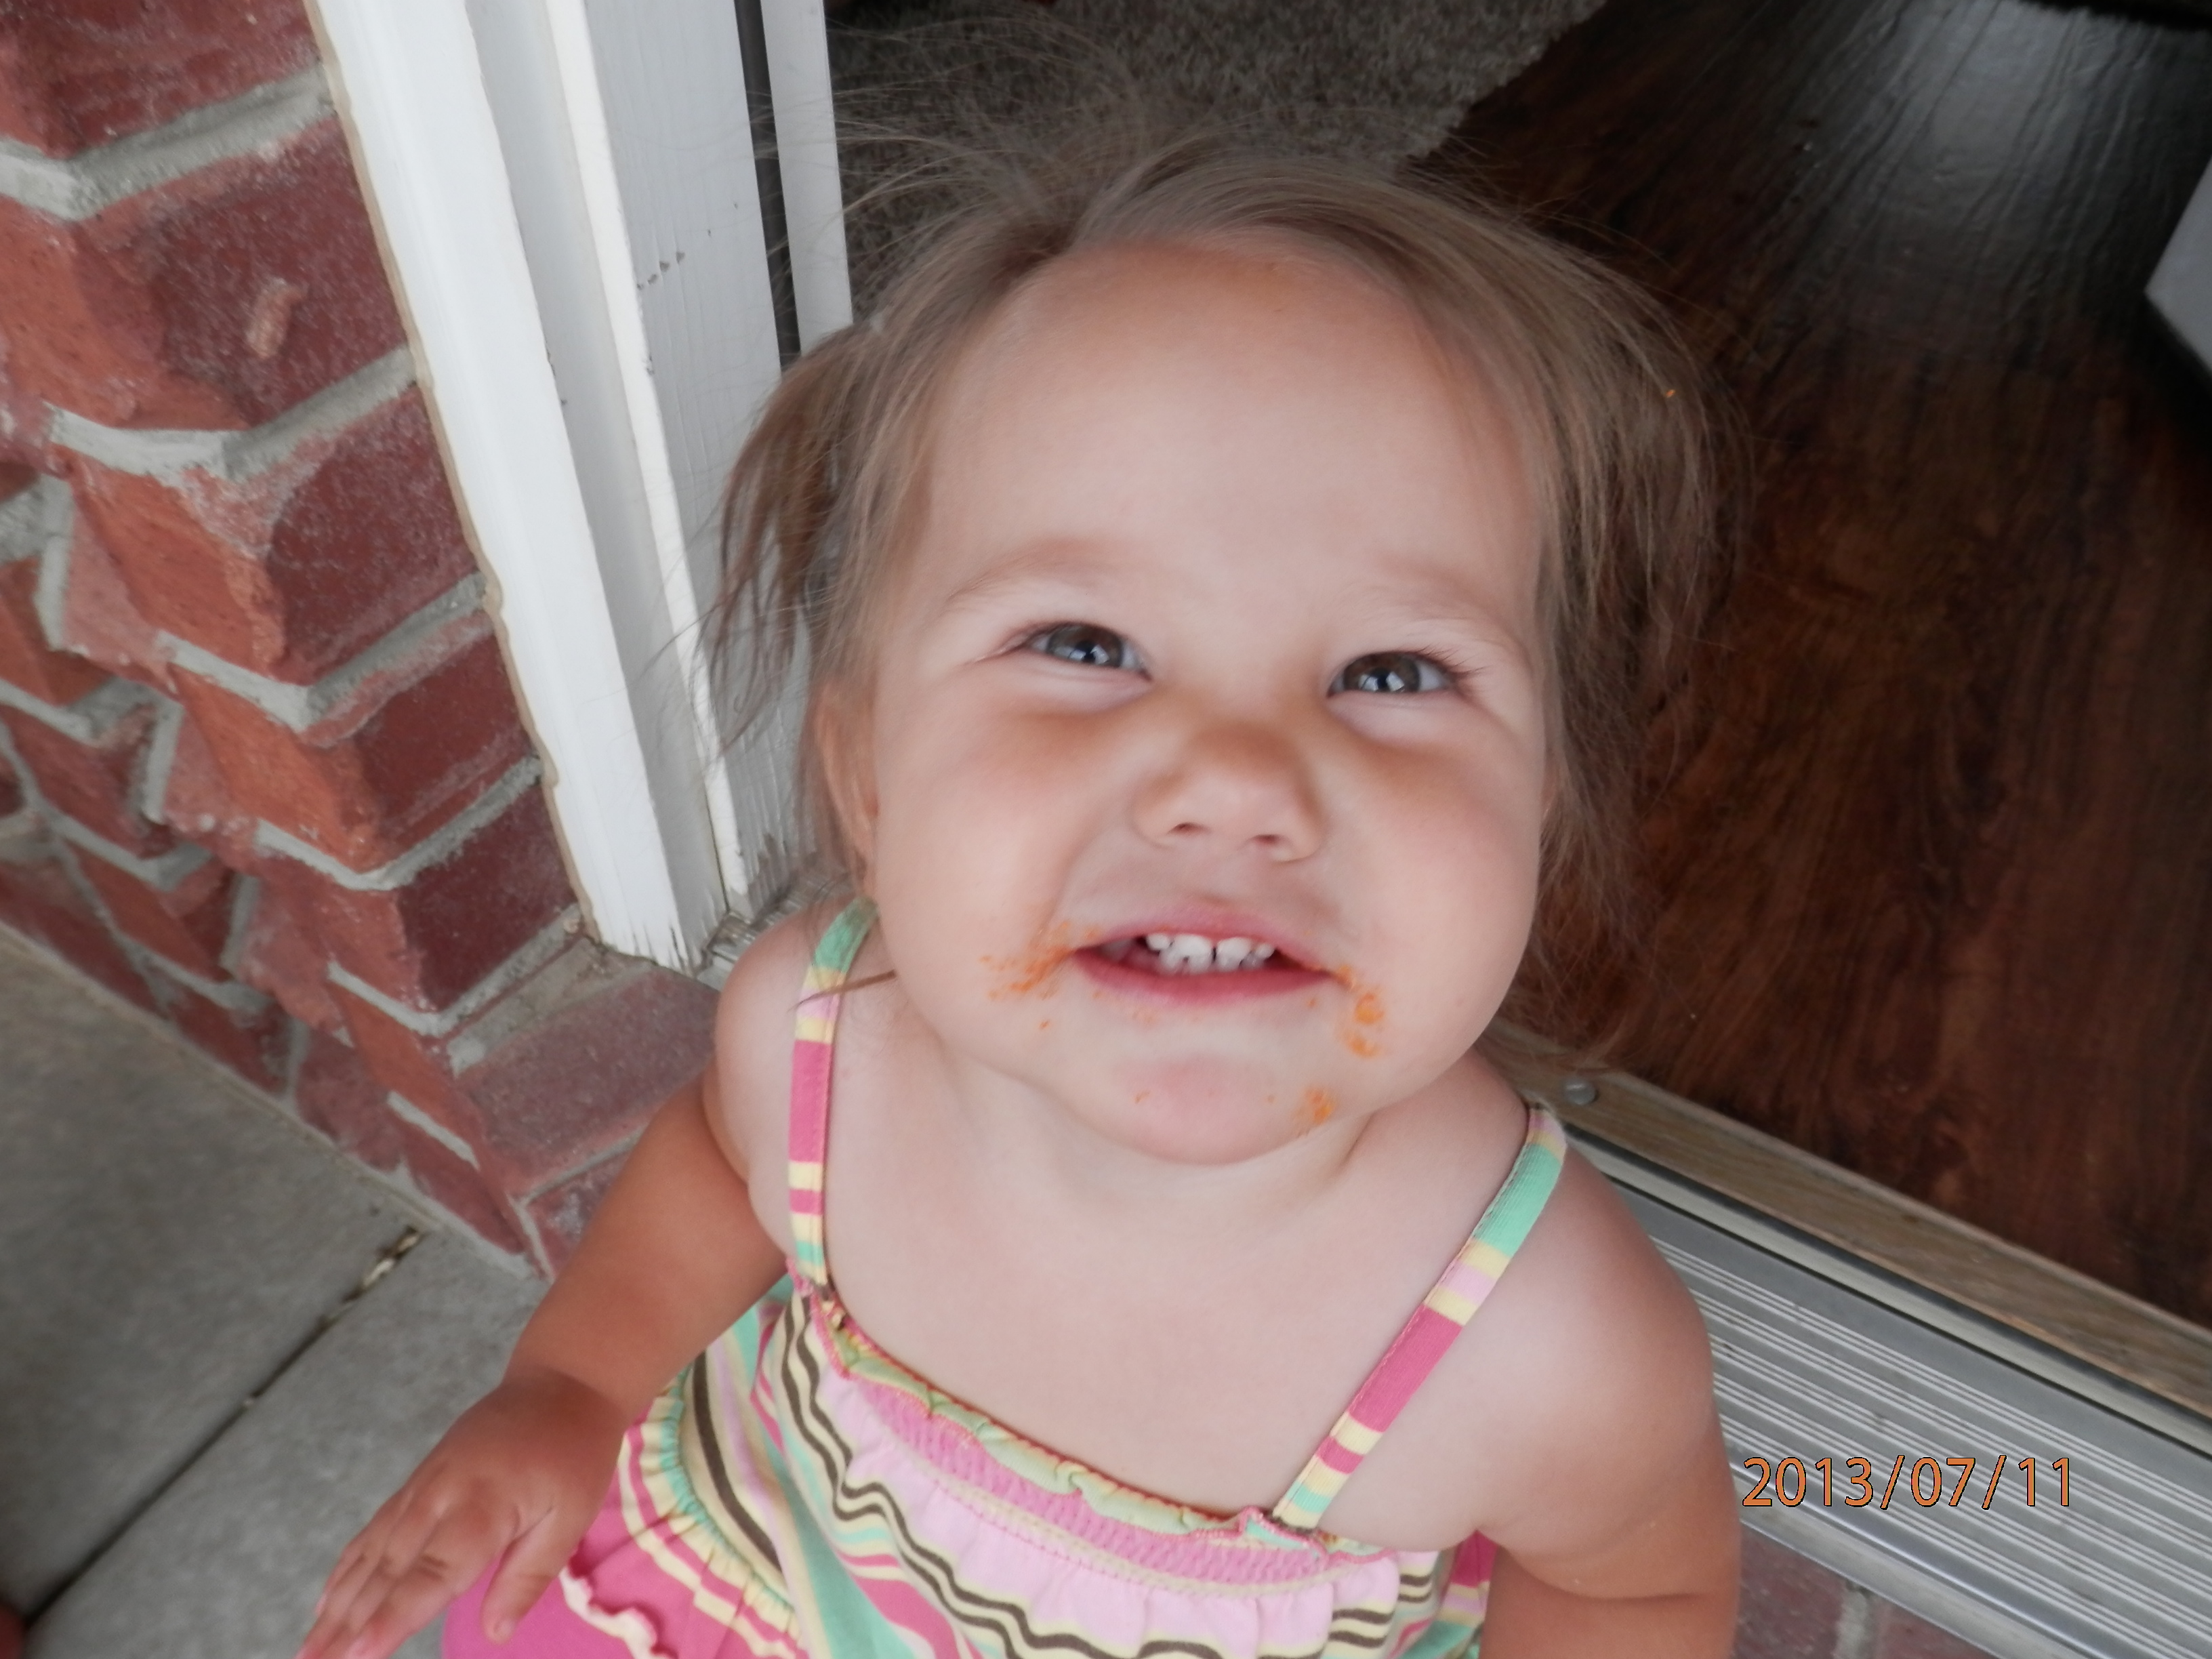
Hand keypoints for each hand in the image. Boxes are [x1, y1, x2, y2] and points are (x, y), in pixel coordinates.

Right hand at [298, 1365, 633, 1658]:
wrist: (559, 1383)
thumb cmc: (574, 1453)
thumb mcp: (572, 1515)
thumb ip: (529, 1575)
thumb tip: (494, 1633)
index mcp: (484, 1505)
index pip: (433, 1572)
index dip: (394, 1615)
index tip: (359, 1653)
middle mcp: (442, 1494)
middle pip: (389, 1568)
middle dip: (349, 1623)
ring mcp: (424, 1485)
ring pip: (373, 1551)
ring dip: (338, 1603)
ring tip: (310, 1648)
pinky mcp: (418, 1480)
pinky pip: (375, 1528)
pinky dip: (348, 1566)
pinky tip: (327, 1601)